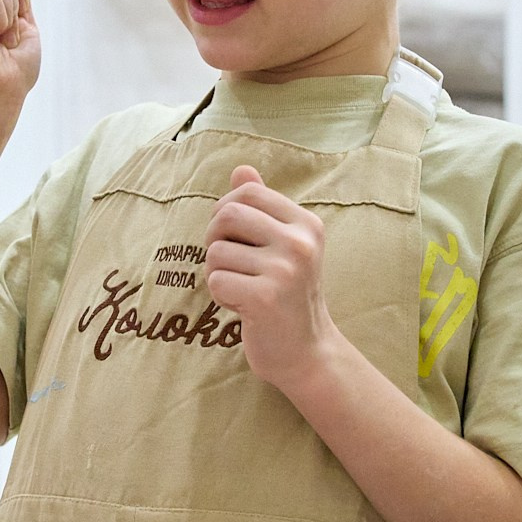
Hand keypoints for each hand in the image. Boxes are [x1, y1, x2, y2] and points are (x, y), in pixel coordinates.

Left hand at [204, 166, 336, 392]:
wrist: (307, 352)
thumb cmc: (288, 295)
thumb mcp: (283, 246)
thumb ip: (262, 208)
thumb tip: (241, 169)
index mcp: (306, 224)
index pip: (248, 192)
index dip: (227, 210)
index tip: (232, 235)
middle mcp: (300, 243)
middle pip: (227, 214)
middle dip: (214, 237)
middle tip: (228, 261)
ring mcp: (285, 270)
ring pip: (216, 251)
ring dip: (217, 273)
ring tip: (241, 288)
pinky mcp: (265, 298)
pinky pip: (216, 281)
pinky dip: (220, 296)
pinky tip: (242, 307)